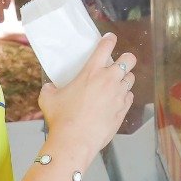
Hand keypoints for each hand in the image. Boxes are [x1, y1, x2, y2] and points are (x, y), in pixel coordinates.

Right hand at [39, 33, 136, 162]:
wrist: (75, 141)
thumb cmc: (62, 118)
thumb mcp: (49, 99)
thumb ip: (50, 89)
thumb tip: (49, 88)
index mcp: (92, 71)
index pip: (106, 46)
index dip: (110, 39)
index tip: (110, 38)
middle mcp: (109, 80)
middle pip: (129, 60)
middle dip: (126, 59)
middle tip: (119, 63)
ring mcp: (118, 95)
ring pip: (131, 79)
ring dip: (125, 79)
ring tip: (117, 83)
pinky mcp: (123, 110)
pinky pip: (129, 97)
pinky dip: (125, 96)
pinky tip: (117, 100)